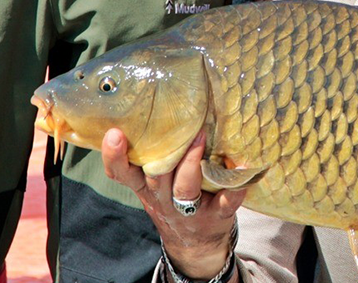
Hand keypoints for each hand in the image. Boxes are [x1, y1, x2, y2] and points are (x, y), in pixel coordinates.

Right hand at [102, 128, 246, 278]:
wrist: (196, 246)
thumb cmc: (172, 202)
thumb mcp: (153, 187)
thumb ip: (149, 159)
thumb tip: (148, 112)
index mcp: (146, 188)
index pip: (122, 174)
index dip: (115, 157)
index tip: (114, 133)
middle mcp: (163, 200)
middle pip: (155, 178)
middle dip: (159, 153)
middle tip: (169, 124)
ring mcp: (190, 210)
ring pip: (184, 188)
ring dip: (190, 163)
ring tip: (200, 136)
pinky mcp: (217, 214)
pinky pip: (225, 202)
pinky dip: (234, 188)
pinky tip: (243, 169)